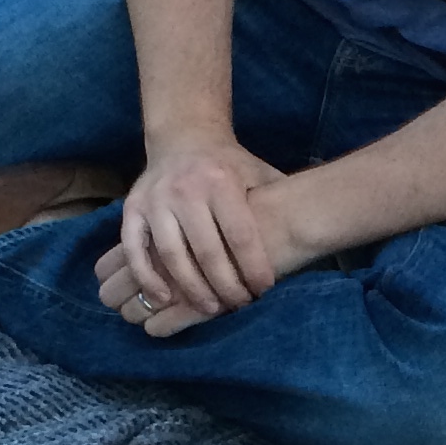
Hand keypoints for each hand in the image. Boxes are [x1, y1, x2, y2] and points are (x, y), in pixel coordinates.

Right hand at [97, 139, 296, 331]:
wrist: (183, 137)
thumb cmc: (228, 165)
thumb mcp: (257, 172)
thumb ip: (278, 198)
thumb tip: (313, 226)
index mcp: (220, 181)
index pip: (240, 234)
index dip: (253, 266)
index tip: (264, 289)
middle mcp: (185, 190)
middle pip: (207, 250)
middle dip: (226, 284)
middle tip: (240, 304)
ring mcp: (155, 200)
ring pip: (171, 255)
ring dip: (192, 288)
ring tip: (212, 307)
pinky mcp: (132, 210)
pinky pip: (135, 250)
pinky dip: (147, 277)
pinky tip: (164, 298)